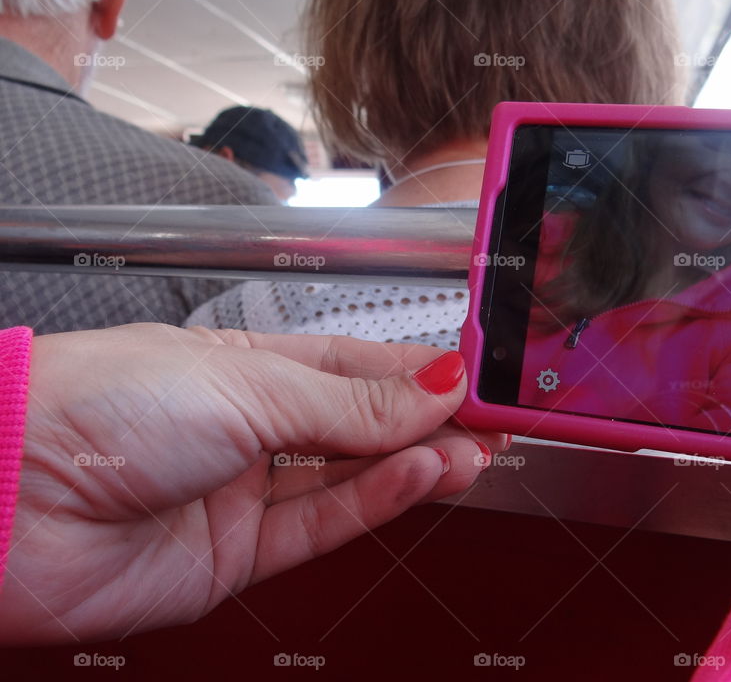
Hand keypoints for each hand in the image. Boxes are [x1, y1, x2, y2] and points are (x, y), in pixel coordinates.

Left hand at [0, 324, 502, 643]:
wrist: (5, 497)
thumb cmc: (101, 404)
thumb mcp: (249, 384)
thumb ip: (350, 399)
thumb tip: (434, 384)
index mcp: (245, 364)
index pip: (356, 364)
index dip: (419, 371)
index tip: (476, 376)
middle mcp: (247, 427)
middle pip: (360, 424)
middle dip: (428, 422)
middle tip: (491, 421)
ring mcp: (242, 492)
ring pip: (350, 478)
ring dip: (415, 464)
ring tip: (471, 451)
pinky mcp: (236, 557)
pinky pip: (322, 525)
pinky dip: (377, 503)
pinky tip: (420, 477)